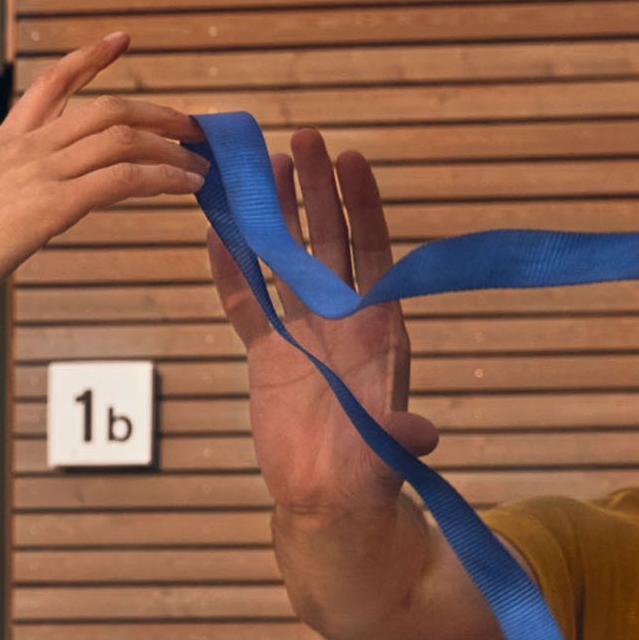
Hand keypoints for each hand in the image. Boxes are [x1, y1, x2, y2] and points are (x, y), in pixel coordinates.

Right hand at [0, 33, 205, 324]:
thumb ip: (1, 199)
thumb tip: (17, 213)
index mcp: (2, 145)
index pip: (51, 83)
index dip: (90, 58)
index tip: (119, 42)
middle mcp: (24, 148)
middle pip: (106, 108)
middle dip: (156, 112)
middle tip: (188, 124)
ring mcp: (39, 172)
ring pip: (122, 137)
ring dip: (169, 146)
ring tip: (197, 162)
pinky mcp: (53, 205)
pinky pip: (122, 177)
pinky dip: (162, 177)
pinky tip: (184, 185)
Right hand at [206, 129, 437, 521]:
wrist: (328, 500)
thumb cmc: (369, 476)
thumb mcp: (388, 456)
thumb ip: (399, 438)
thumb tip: (422, 436)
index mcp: (380, 329)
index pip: (373, 252)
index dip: (363, 206)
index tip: (351, 160)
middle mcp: (342, 319)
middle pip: (328, 241)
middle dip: (316, 190)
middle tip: (303, 139)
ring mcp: (302, 333)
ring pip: (285, 260)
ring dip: (274, 216)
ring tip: (260, 167)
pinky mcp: (267, 355)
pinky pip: (245, 304)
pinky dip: (231, 271)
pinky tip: (216, 233)